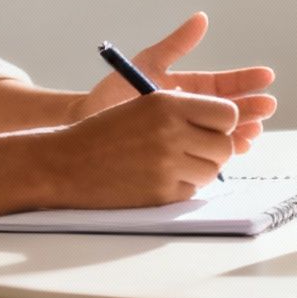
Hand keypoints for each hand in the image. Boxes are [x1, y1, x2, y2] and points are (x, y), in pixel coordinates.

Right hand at [50, 90, 248, 208]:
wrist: (65, 163)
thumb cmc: (105, 131)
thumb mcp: (144, 105)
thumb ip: (185, 109)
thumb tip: (231, 121)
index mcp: (168, 104)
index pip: (227, 113)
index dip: (222, 122)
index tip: (211, 126)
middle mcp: (171, 132)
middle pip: (225, 145)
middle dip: (215, 148)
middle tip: (196, 149)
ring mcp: (166, 166)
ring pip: (212, 170)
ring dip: (200, 169)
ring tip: (174, 162)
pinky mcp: (160, 194)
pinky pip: (192, 191)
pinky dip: (182, 186)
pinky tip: (159, 177)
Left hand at [73, 12, 277, 151]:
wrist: (86, 126)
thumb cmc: (112, 94)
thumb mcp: (146, 64)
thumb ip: (176, 44)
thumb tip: (202, 19)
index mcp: (188, 89)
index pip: (223, 85)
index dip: (245, 80)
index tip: (266, 76)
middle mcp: (191, 112)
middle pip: (229, 109)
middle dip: (251, 107)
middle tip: (267, 106)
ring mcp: (187, 133)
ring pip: (223, 131)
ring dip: (243, 130)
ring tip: (255, 130)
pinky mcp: (180, 154)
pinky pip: (208, 152)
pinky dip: (226, 150)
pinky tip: (237, 148)